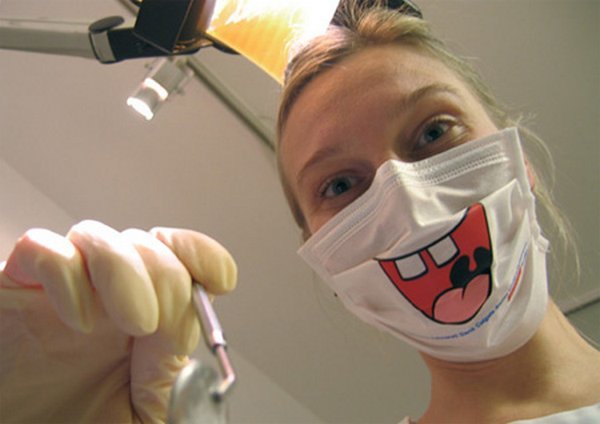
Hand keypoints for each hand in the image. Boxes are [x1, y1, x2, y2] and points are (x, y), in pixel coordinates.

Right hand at [0, 220, 236, 422]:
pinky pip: (42, 249)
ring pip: (101, 236)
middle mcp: (107, 294)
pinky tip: (78, 319)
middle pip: (149, 244)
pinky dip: (65, 273)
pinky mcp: (14, 287)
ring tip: (136, 322)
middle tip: (156, 326)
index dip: (205, 257)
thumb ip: (174, 383)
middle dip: (167, 278)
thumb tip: (198, 338)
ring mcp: (62, 287)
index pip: (182, 257)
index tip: (220, 281)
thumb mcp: (142, 417)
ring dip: (127, 272)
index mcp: (145, 316)